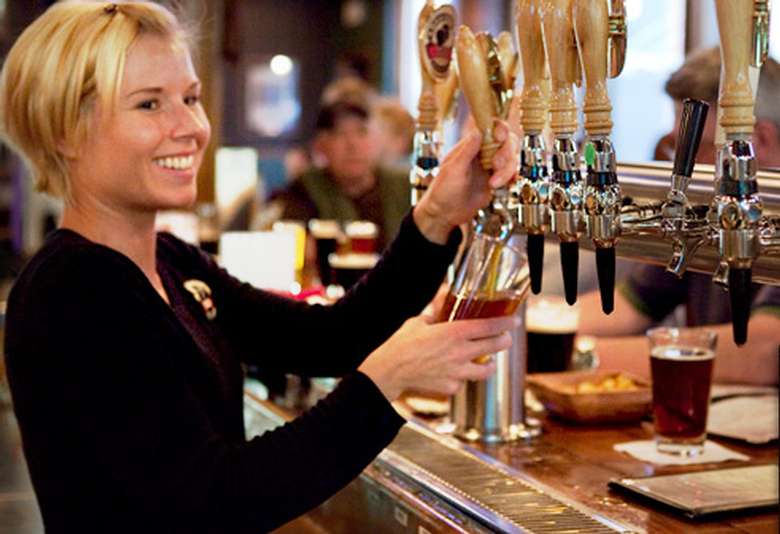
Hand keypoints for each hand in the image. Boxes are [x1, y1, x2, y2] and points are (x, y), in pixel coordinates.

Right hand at [358, 314, 515, 400]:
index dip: (505, 323)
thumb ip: (436, 310)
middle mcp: (459, 352)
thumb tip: (443, 293)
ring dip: (489, 364)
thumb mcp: (419, 322)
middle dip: (504, 341)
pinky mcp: (451, 387)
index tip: (512, 322)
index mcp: (453, 332)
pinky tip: (455, 372)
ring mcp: (457, 372)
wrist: (390, 371)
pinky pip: (463, 382)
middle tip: (505, 339)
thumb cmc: (402, 344)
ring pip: (486, 370)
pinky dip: (462, 377)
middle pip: (494, 347)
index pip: (489, 326)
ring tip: (488, 361)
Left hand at [412, 119, 518, 243]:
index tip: (500, 137)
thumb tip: (478, 132)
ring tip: (493, 184)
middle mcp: (482, 153)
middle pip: (507, 142)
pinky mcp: (496, 179)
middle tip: (495, 166)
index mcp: (470, 145)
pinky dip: (511, 178)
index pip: (490, 127)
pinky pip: (512, 173)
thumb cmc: (442, 192)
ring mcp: (490, 166)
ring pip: (512, 159)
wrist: (445, 215)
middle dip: (506, 154)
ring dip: (507, 171)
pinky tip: (502, 186)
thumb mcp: (453, 170)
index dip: (500, 129)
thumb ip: (467, 151)